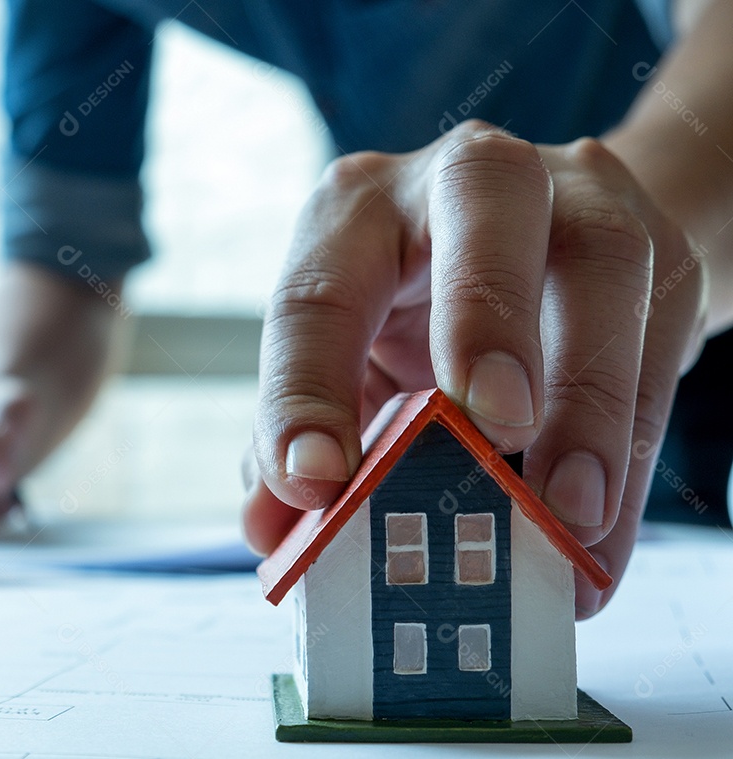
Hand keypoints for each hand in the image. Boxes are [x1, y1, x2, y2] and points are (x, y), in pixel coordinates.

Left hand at [243, 120, 706, 617]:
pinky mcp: (660, 253)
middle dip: (485, 312)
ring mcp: (579, 200)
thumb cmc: (425, 313)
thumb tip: (276, 532)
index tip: (314, 482)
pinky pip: (661, 342)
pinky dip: (634, 450)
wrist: (554, 254)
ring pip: (605, 263)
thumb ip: (308, 439)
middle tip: (492, 423)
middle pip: (486, 193)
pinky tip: (601, 538)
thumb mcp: (354, 363)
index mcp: (358, 211)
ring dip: (590, 399)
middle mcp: (466, 175)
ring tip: (568, 512)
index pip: (316, 290)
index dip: (307, 390)